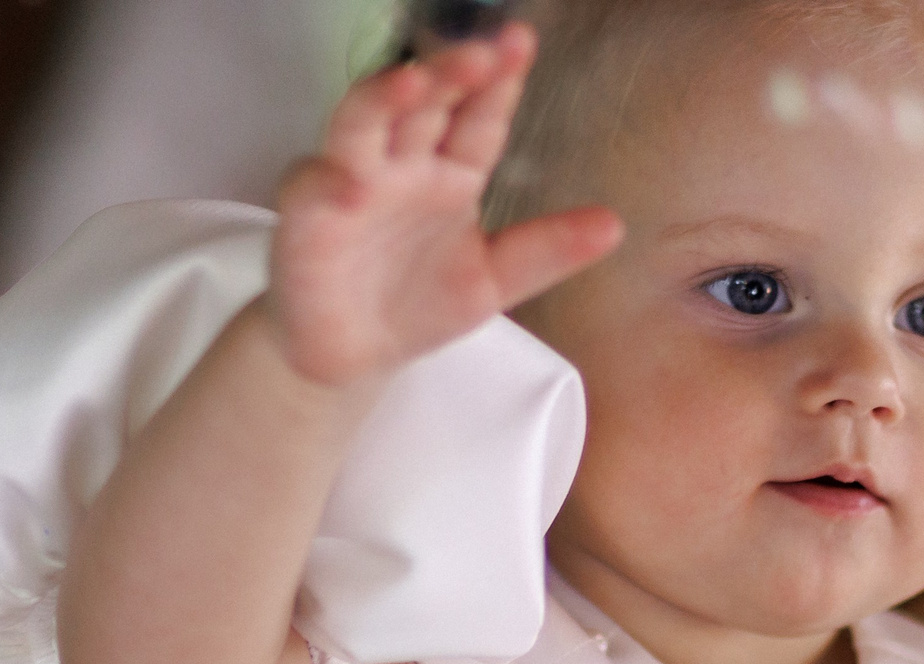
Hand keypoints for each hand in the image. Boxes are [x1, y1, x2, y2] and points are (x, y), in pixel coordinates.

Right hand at [266, 23, 621, 387]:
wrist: (352, 358)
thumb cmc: (415, 306)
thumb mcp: (493, 283)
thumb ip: (546, 251)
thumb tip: (613, 226)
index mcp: (452, 171)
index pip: (479, 115)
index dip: (499, 82)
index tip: (522, 44)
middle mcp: (404, 163)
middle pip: (427, 101)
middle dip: (452, 69)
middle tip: (487, 49)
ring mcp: (353, 181)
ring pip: (366, 121)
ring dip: (388, 96)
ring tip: (417, 79)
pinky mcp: (310, 215)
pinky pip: (314, 185)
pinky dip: (330, 178)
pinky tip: (351, 179)